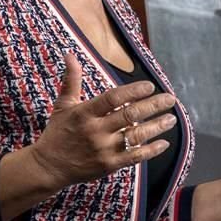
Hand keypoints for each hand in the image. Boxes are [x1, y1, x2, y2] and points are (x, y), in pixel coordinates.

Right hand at [28, 53, 177, 189]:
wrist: (49, 166)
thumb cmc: (57, 132)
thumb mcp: (62, 105)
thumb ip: (71, 80)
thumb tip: (70, 55)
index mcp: (84, 113)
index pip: (113, 98)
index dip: (133, 91)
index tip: (150, 86)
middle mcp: (95, 130)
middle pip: (130, 115)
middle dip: (153, 106)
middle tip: (170, 99)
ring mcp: (103, 149)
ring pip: (136, 136)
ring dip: (156, 127)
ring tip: (171, 119)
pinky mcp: (109, 165)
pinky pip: (134, 157)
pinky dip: (151, 150)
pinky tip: (164, 143)